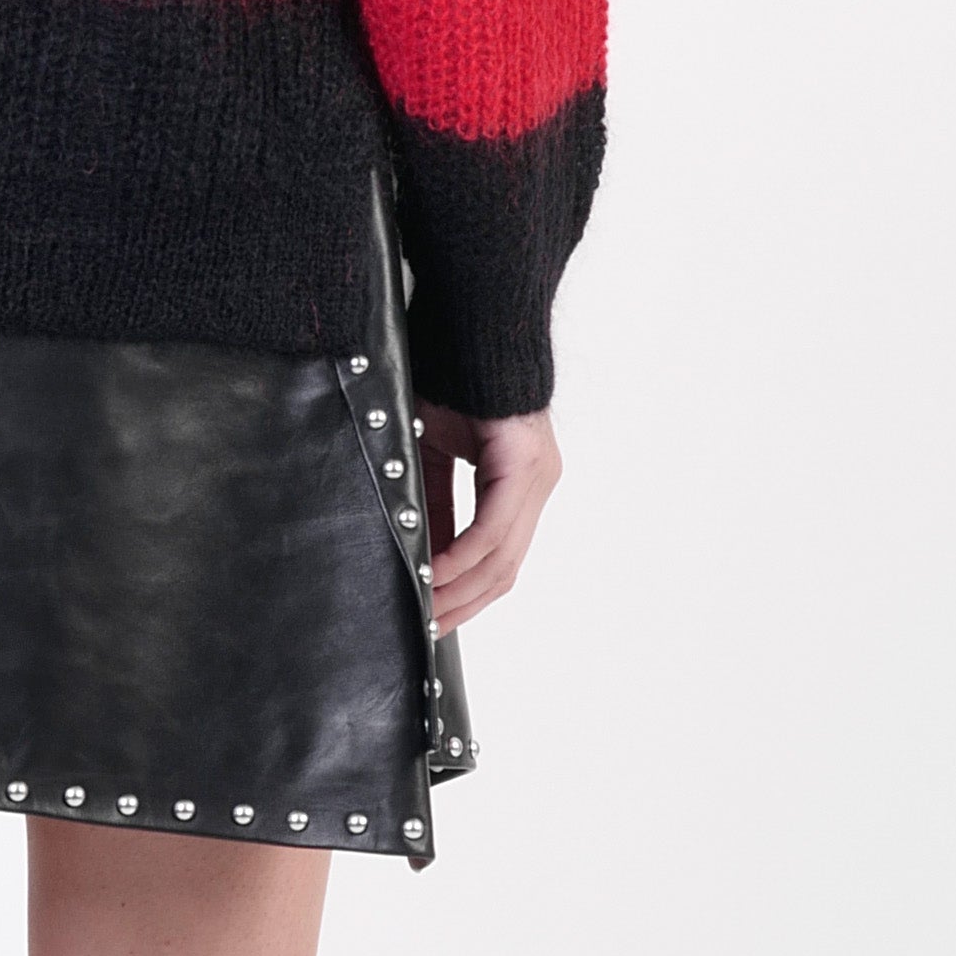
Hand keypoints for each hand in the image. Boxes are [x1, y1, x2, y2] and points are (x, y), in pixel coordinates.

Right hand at [415, 402, 560, 636]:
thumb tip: (418, 548)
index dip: (464, 594)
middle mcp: (536, 486)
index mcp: (518, 485)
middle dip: (461, 605)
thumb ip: (431, 502)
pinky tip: (434, 573)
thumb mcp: (430, 453)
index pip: (496, 558)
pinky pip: (493, 529)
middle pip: (503, 570)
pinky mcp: (524, 467)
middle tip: (423, 632)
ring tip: (423, 611)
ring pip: (501, 558)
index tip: (431, 618)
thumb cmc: (449, 379)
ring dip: (459, 590)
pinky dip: (462, 556)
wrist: (472, 323)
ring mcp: (536, 478)